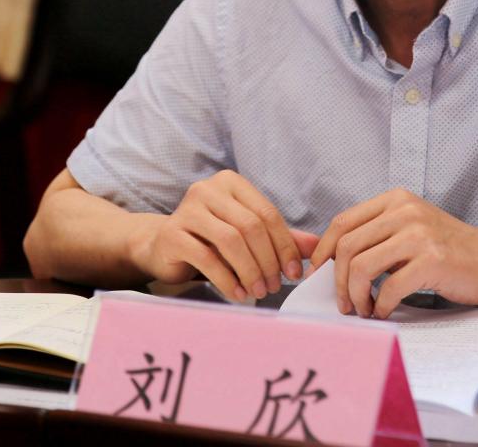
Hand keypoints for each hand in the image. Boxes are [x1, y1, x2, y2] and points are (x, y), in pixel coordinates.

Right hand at [129, 169, 318, 301]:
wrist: (162, 246)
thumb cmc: (210, 239)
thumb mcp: (246, 234)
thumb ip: (279, 237)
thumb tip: (315, 248)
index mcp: (231, 182)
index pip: (267, 212)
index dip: (285, 244)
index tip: (293, 272)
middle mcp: (208, 189)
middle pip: (250, 226)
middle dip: (268, 260)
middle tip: (275, 286)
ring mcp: (187, 209)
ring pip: (231, 241)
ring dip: (250, 271)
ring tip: (259, 291)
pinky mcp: (172, 233)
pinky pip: (207, 258)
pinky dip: (227, 280)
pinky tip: (238, 295)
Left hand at [309, 189, 477, 318]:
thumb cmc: (449, 250)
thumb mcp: (410, 228)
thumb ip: (377, 235)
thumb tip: (331, 260)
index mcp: (395, 200)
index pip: (343, 222)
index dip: (323, 251)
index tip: (316, 274)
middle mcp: (405, 211)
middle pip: (348, 246)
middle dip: (338, 280)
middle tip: (344, 303)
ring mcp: (419, 234)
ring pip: (363, 266)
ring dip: (356, 295)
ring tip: (363, 309)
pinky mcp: (432, 260)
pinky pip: (389, 287)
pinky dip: (380, 305)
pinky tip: (384, 311)